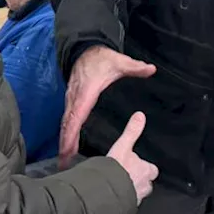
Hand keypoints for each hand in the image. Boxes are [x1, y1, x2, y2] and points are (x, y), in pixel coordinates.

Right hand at [60, 46, 155, 167]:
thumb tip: (150, 69)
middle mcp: (75, 98)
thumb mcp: (119, 61)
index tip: (68, 146)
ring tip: (64, 161)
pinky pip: (67, 121)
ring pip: (65, 124)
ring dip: (63, 142)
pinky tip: (68, 148)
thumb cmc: (102, 59)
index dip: (72, 131)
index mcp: (87, 91)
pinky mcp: (72, 102)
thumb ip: (134, 67)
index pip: (77, 114)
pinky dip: (66, 135)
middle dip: (65, 143)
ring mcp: (71, 100)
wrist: (86, 51)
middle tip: (64, 162)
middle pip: (67, 124)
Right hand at [106, 112, 157, 204]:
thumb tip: (140, 115)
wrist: (106, 192)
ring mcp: (136, 199)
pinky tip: (113, 198)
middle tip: (129, 177)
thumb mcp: (123, 146)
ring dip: (131, 192)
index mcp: (146, 171)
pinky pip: (126, 204)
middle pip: (147, 184)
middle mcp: (144, 186)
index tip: (140, 166)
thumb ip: (132, 131)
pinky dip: (122, 201)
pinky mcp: (126, 208)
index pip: (152, 170)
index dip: (147, 168)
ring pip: (137, 195)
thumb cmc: (117, 169)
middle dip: (140, 181)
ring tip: (120, 188)